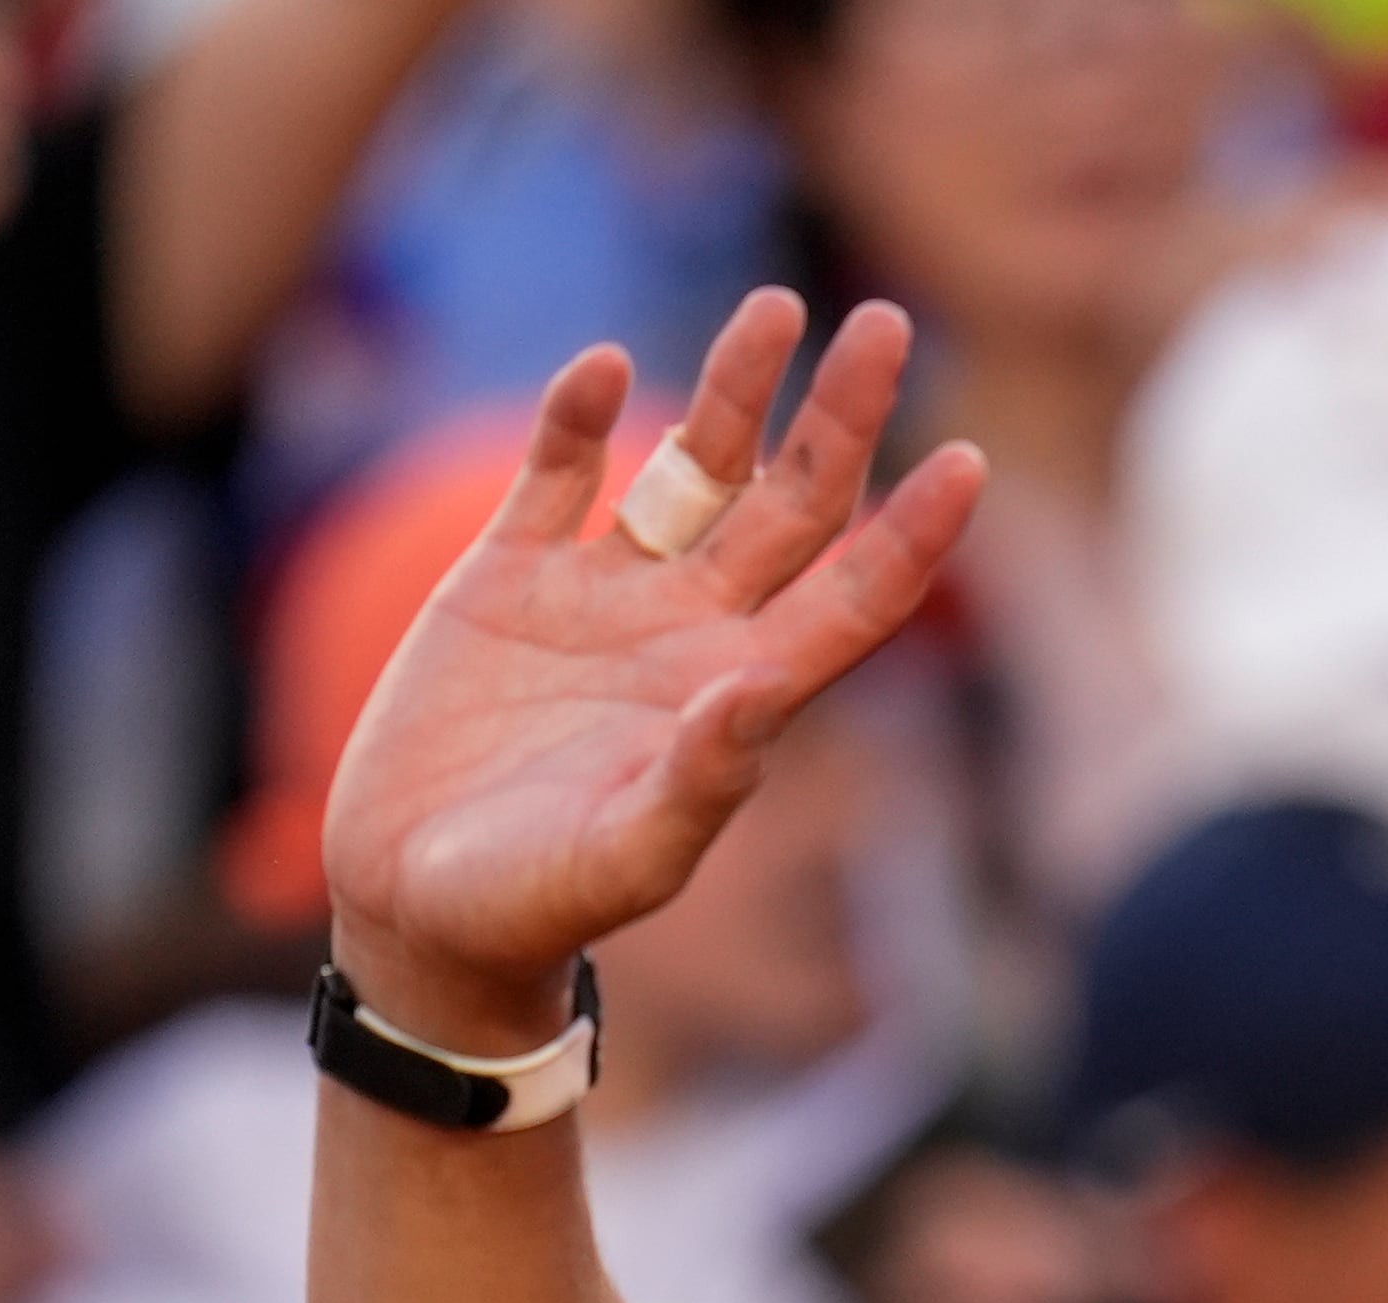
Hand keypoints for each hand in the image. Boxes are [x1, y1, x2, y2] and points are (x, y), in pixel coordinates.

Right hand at [319, 291, 983, 1053]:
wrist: (417, 912)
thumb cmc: (535, 908)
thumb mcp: (625, 856)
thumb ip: (700, 780)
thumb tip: (761, 692)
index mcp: (741, 696)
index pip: (857, 598)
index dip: (914, 534)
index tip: (971, 461)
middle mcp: (690, 631)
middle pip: (793, 506)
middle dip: (841, 419)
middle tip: (886, 322)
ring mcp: (603, 596)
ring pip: (692, 468)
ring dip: (732, 390)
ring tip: (777, 304)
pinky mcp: (506, 579)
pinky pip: (554, 477)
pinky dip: (577, 418)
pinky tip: (606, 367)